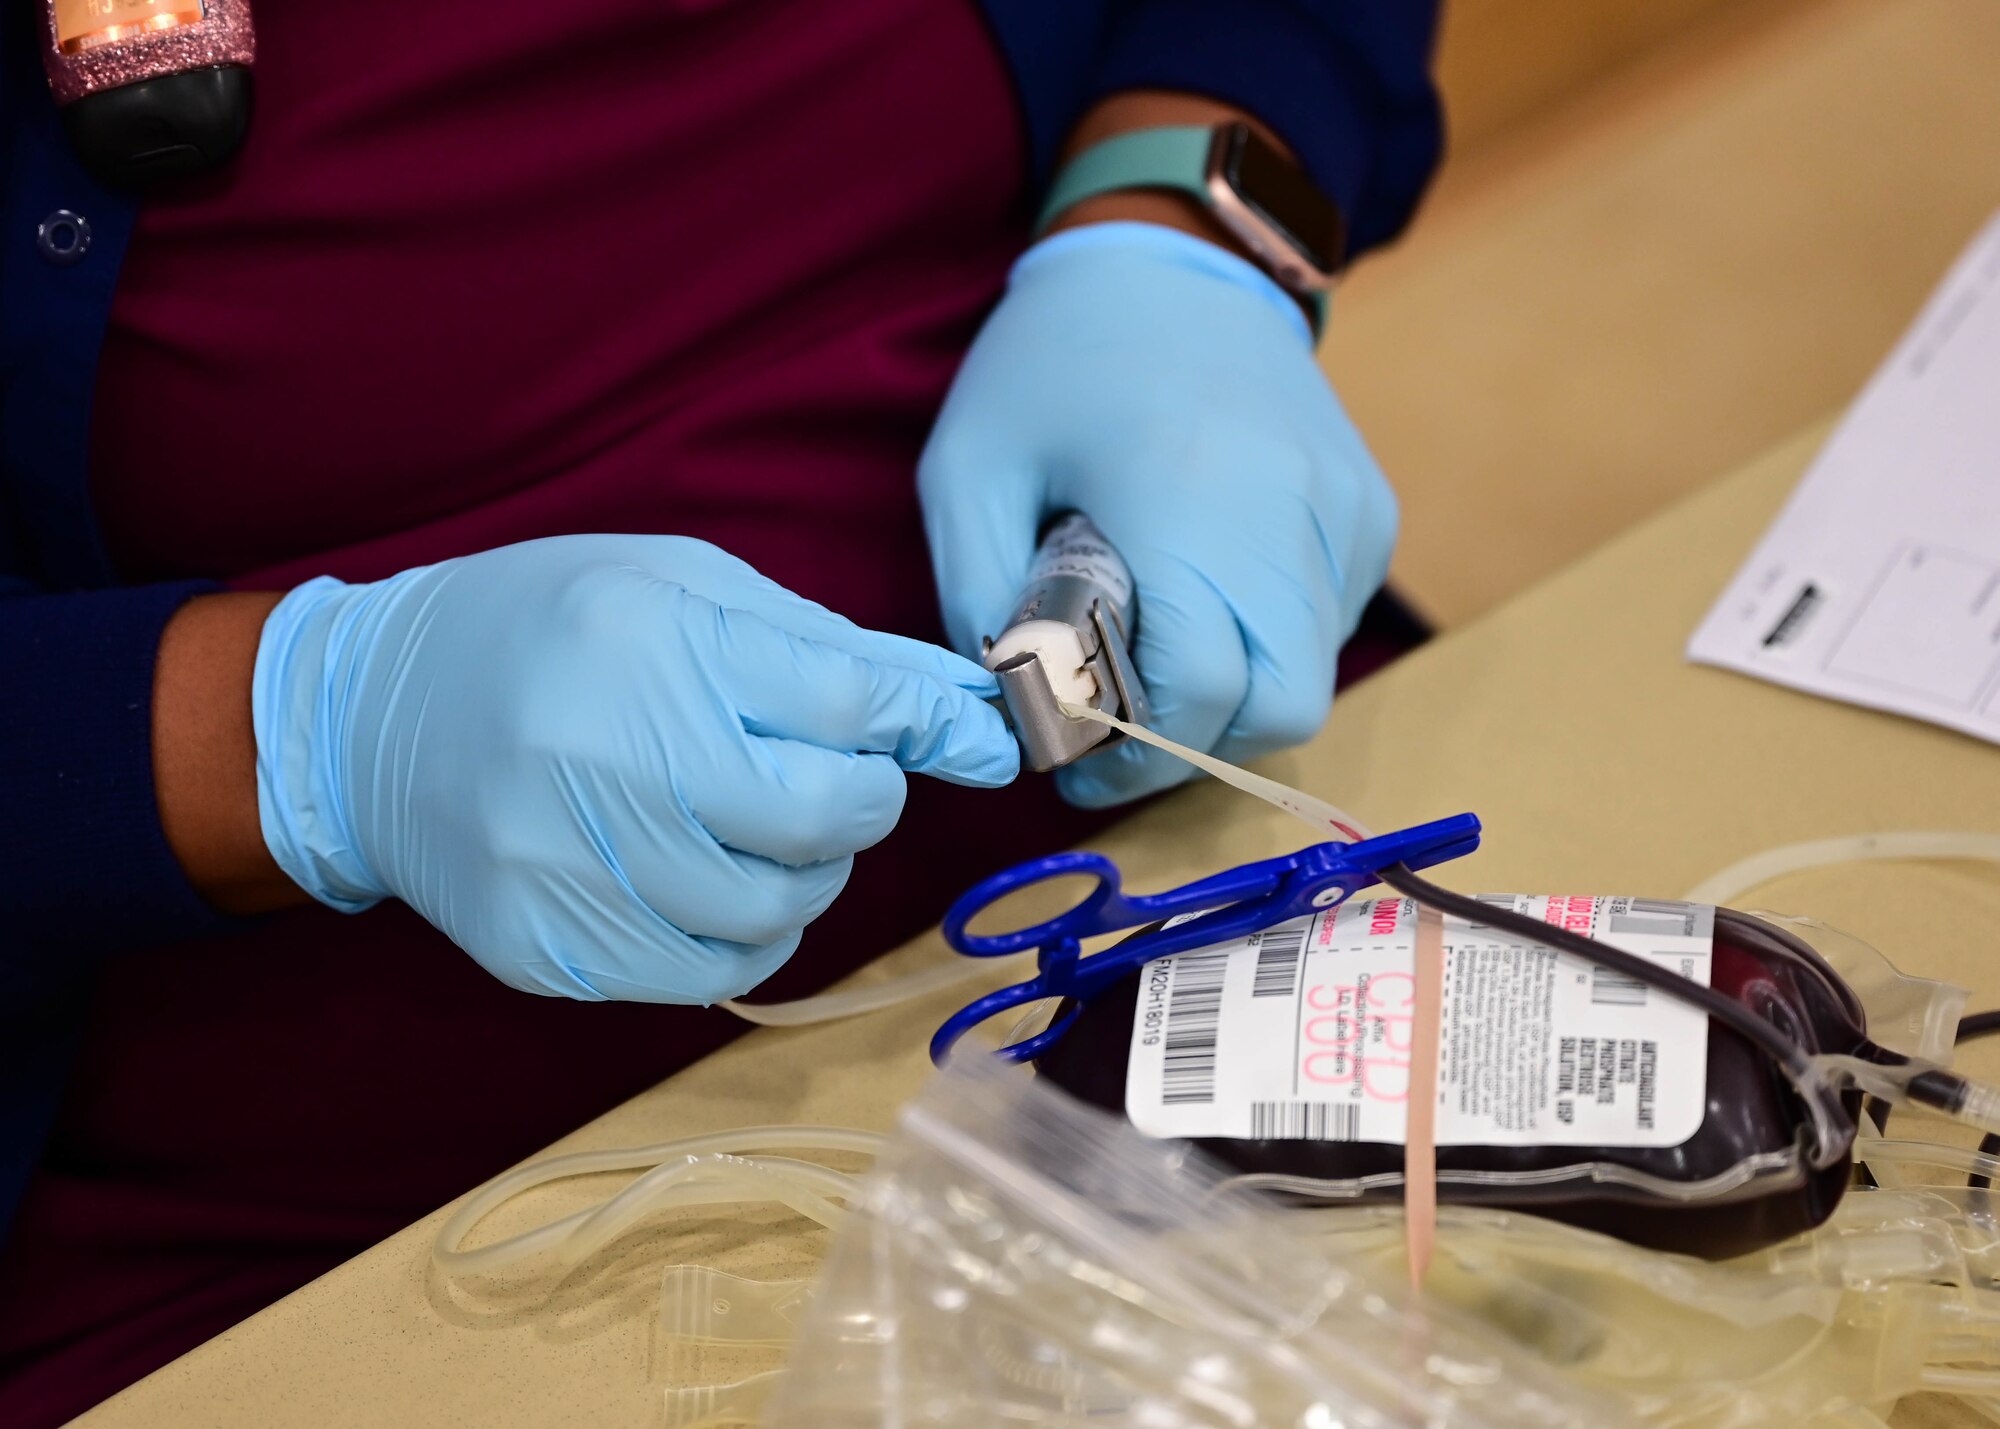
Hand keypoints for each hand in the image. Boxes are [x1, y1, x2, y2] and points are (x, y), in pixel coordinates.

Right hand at [251, 535, 1016, 1002]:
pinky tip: (713, 879)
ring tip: (761, 824)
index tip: (975, 742)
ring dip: (809, 872)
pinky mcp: (547, 950)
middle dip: (865, 801)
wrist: (365, 723)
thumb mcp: (684, 589)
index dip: (929, 727)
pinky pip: (711, 974)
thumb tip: (965, 713)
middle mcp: (603, 757)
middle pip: (822, 817)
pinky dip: (747, 932)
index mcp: (646, 641)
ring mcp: (567, 869)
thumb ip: (830, 649)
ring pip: (778, 910)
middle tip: (839, 778)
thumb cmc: (545, 631)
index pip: (846, 706)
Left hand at [919, 221, 1396, 805]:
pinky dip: (1270, 647)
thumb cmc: (1055, 358)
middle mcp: (1291, 513)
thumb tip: (1015, 706)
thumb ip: (976, 595)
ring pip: (1311, 678)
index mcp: (1186, 502)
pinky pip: (1331, 626)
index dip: (1134, 757)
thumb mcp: (968, 467)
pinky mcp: (1370, 511)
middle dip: (1195, 748)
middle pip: (1279, 711)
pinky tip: (1207, 599)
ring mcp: (1346, 513)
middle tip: (1121, 734)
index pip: (1198, 692)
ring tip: (1154, 658)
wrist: (1177, 252)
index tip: (1075, 763)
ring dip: (1233, 701)